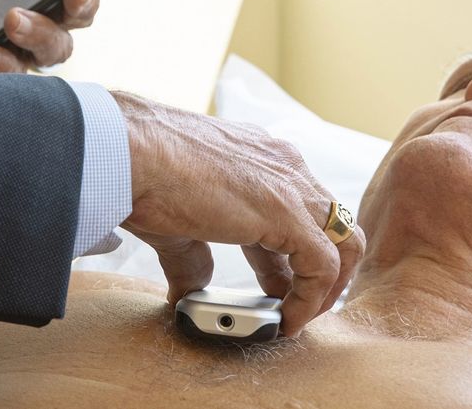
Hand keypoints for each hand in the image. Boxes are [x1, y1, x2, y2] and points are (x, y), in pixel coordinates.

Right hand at [115, 92, 366, 337]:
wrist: (127, 151)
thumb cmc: (141, 172)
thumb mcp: (177, 220)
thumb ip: (193, 256)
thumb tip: (192, 288)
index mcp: (261, 159)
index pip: (299, 210)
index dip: (293, 255)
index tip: (277, 287)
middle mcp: (285, 166)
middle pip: (334, 222)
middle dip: (325, 270)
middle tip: (299, 305)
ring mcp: (290, 185)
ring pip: (344, 240)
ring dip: (327, 286)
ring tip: (298, 318)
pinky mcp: (286, 211)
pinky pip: (323, 264)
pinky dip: (311, 298)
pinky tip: (286, 320)